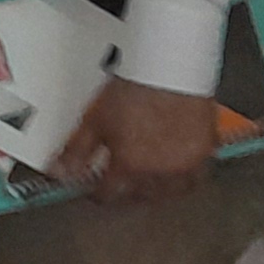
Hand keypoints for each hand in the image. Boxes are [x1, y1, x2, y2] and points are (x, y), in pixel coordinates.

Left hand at [58, 77, 219, 204]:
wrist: (169, 67)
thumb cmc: (136, 87)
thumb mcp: (94, 119)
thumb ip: (76, 151)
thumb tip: (59, 171)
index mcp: (128, 165)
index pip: (107, 193)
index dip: (97, 192)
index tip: (95, 188)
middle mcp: (157, 170)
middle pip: (138, 197)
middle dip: (126, 193)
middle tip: (120, 186)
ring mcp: (183, 163)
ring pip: (170, 193)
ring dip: (157, 192)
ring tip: (149, 185)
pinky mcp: (204, 151)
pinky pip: (196, 178)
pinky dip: (185, 180)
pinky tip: (179, 172)